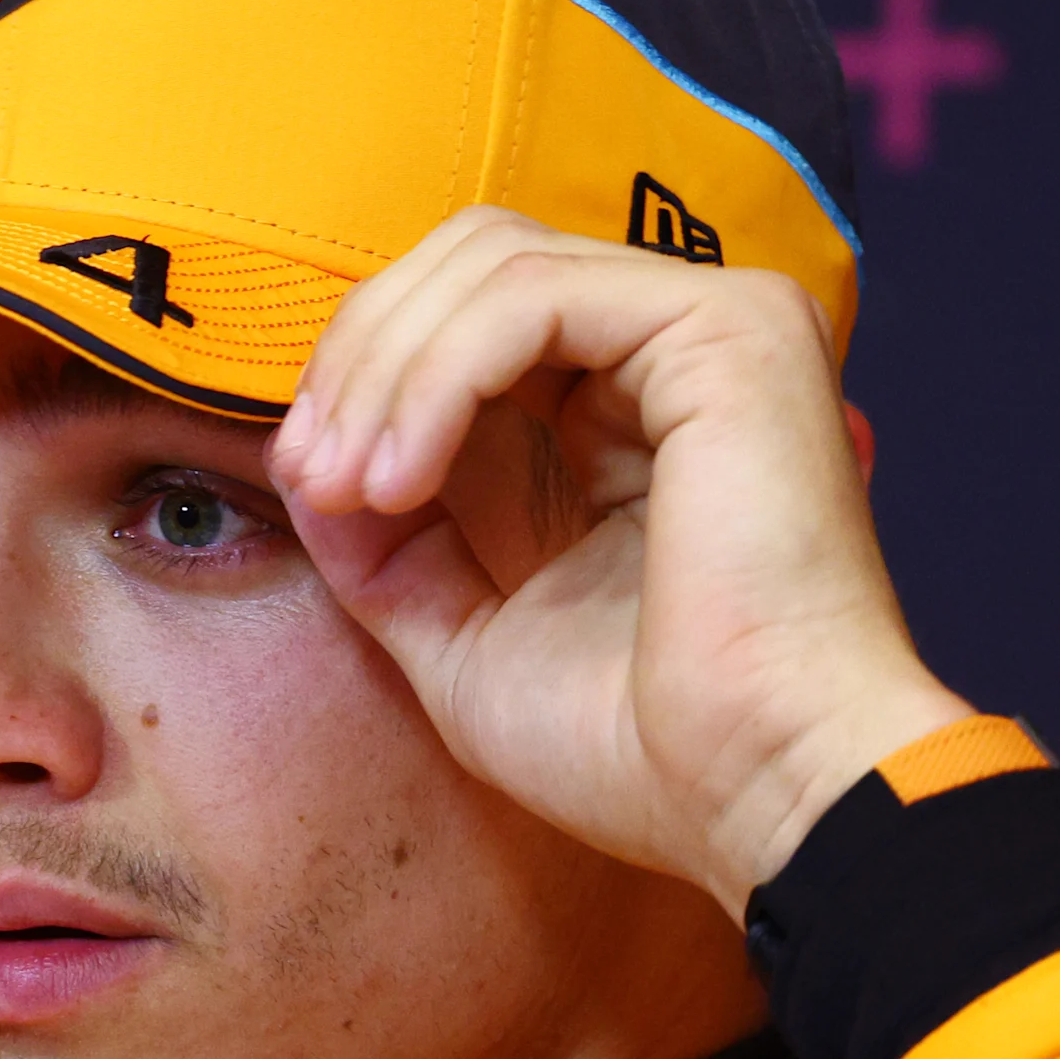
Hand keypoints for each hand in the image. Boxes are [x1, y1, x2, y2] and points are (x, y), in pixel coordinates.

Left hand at [269, 206, 970, 916]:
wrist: (755, 799)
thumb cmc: (639, 749)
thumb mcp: (463, 637)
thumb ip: (384, 545)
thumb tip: (304, 462)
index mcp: (621, 419)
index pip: (464, 318)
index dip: (363, 375)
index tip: (306, 478)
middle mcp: (670, 355)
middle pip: (472, 259)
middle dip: (362, 353)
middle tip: (313, 469)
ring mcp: (711, 328)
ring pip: (492, 261)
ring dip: (385, 367)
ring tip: (348, 483)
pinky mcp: (729, 327)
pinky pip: (532, 296)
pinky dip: (437, 374)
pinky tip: (400, 475)